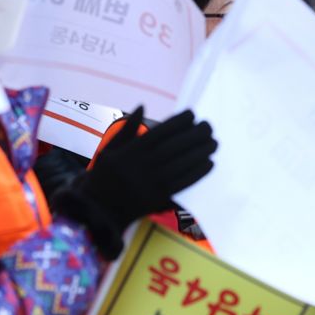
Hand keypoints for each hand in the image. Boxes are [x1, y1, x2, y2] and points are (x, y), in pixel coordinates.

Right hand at [51, 106, 216, 257]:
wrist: (100, 208)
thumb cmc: (105, 175)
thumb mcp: (109, 150)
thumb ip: (127, 129)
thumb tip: (142, 106)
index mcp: (130, 152)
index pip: (159, 132)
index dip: (178, 122)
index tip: (192, 114)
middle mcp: (141, 166)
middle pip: (174, 147)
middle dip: (194, 135)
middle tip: (209, 126)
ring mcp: (151, 182)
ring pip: (181, 164)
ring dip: (201, 152)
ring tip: (214, 142)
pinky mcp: (158, 197)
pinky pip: (182, 182)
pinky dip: (198, 172)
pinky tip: (209, 162)